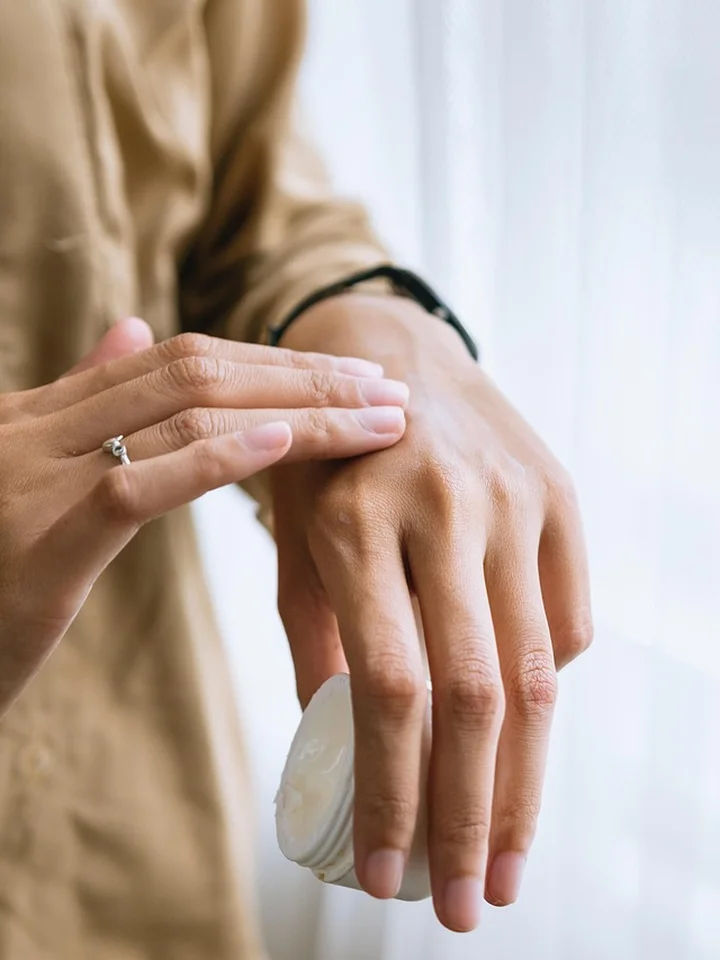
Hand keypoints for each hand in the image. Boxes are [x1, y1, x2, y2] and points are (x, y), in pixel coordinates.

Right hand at [0, 319, 407, 716]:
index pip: (175, 359)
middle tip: (390, 390)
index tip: (351, 375)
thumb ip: (79, 399)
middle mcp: (36, 428)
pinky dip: (220, 457)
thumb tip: (133, 329)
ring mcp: (31, 478)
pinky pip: (139, 483)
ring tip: (377, 419)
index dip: (271, 358)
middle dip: (302, 374)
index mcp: (42, 413)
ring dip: (295, 409)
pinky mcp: (37, 544)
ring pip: (182, 412)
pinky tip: (289, 443)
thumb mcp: (27, 471)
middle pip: (194, 370)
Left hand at [271, 295, 591, 931]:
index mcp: (354, 519)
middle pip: (473, 696)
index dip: (390, 794)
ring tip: (506, 863)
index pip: (386, 687)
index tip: (381, 875)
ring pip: (535, 672)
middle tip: (463, 905)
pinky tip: (519, 735)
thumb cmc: (322, 457)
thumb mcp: (292, 535)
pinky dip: (545, 692)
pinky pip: (569, 623)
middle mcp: (443, 507)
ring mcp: (513, 499)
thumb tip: (337, 742)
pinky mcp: (559, 496)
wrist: (390, 351)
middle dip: (469, 818)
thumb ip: (315, 637)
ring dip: (524, 784)